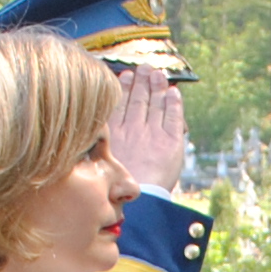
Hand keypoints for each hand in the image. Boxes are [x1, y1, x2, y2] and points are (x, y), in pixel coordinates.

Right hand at [104, 65, 186, 195]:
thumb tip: (96, 123)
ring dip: (157, 86)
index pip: (120, 104)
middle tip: (145, 68)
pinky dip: (174, 102)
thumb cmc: (115, 190)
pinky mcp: (170, 142)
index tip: (126, 75)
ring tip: (157, 74)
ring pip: (155, 104)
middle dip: (142, 82)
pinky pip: (173, 116)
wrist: (136, 203)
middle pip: (138, 100)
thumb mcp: (98, 162)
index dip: (124, 88)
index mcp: (114, 134)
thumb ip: (101, 140)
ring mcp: (152, 134)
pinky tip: (174, 92)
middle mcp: (133, 131)